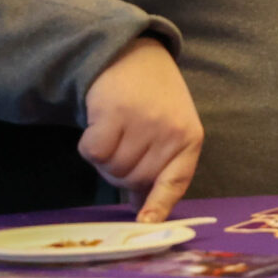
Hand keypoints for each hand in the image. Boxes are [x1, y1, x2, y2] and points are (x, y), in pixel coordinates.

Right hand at [78, 37, 202, 221]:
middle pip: (133, 180)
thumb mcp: (168, 130)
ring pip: (112, 168)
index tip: (146, 224)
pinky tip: (99, 122)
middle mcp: (170, 132)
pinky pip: (94, 152)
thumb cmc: (152, 99)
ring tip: (114, 129)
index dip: (159, 205)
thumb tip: (141, 208)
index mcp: (189, 140)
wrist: (131, 54)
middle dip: (120, 172)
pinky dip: (89, 144)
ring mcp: (144, 122)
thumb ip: (159, 167)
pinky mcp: (116, 113)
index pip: (176, 181)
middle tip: (122, 143)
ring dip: (105, 157)